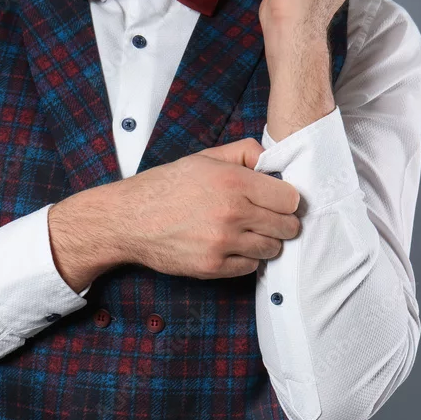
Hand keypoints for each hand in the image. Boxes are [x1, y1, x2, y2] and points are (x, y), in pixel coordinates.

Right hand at [48, 139, 301, 290]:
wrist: (129, 219)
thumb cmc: (166, 186)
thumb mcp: (204, 158)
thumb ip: (243, 152)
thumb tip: (272, 161)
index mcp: (234, 181)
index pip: (291, 199)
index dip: (285, 199)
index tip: (276, 200)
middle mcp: (232, 213)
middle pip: (287, 226)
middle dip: (281, 222)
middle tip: (265, 218)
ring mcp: (223, 242)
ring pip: (272, 249)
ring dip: (264, 241)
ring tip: (245, 232)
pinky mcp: (213, 267)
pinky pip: (251, 267)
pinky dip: (246, 258)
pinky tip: (231, 246)